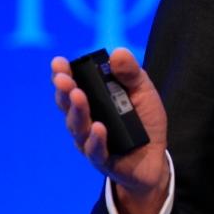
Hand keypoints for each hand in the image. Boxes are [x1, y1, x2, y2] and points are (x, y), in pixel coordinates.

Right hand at [52, 48, 170, 213]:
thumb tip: (117, 52)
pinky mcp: (103, 160)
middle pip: (69, 106)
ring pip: (78, 127)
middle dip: (65, 91)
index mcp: (92, 101)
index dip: (63, 75)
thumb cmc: (145, 121)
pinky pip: (96, 150)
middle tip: (63, 79)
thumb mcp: (143, 92)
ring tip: (78, 96)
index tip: (59, 62)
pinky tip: (98, 128)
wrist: (155, 158)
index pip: (72, 86)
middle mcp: (85, 121)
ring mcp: (91, 141)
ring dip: (77, 111)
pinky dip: (96, 139)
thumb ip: (131, 74)